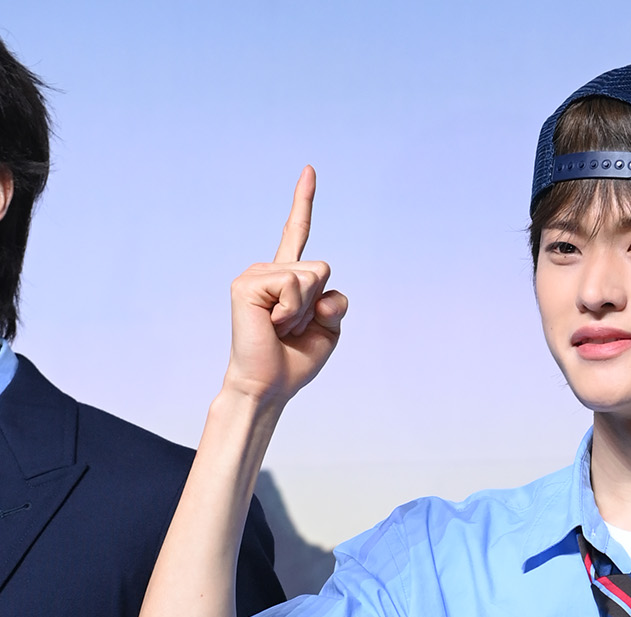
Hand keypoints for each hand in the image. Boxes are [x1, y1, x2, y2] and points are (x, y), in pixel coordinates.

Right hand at [223, 166, 347, 410]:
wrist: (269, 385)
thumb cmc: (295, 361)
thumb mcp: (329, 331)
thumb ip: (336, 304)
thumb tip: (325, 291)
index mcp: (288, 279)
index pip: (296, 234)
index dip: (303, 203)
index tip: (309, 171)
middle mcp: (270, 271)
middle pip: (322, 269)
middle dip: (318, 305)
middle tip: (293, 329)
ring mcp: (256, 275)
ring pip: (310, 276)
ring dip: (304, 310)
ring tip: (282, 328)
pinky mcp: (247, 284)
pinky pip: (293, 285)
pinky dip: (291, 311)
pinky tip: (273, 324)